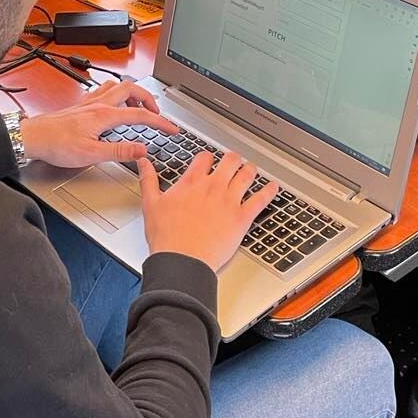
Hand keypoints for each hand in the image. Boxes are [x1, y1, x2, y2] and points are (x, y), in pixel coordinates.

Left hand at [20, 79, 177, 168]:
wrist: (34, 137)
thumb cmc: (58, 145)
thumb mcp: (92, 154)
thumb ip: (119, 152)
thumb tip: (142, 150)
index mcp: (104, 115)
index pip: (140, 114)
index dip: (160, 121)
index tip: (172, 128)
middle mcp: (98, 104)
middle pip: (131, 89)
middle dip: (149, 98)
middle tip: (157, 113)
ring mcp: (89, 102)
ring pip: (117, 86)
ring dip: (133, 92)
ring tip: (140, 106)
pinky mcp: (82, 105)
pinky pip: (105, 90)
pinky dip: (117, 94)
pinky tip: (115, 104)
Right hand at [139, 151, 276, 272]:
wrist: (183, 260)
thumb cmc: (167, 237)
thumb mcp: (151, 204)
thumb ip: (148, 179)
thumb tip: (143, 162)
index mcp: (191, 182)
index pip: (204, 158)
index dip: (207, 157)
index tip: (208, 161)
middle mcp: (213, 187)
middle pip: (229, 161)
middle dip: (232, 159)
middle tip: (234, 161)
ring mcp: (229, 201)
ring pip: (246, 175)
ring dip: (250, 169)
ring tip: (252, 168)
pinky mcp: (242, 217)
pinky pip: (260, 199)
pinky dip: (269, 191)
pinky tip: (274, 187)